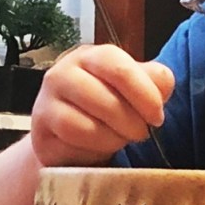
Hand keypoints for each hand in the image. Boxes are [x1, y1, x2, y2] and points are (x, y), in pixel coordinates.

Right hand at [29, 44, 174, 166]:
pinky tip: (100, 147)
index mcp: (93, 56)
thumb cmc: (109, 107)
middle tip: (140, 133)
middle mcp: (64, 72)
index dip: (144, 95)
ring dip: (113, 138)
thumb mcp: (137, 90)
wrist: (74, 136)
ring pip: (86, 124)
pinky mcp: (40, 131)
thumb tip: (163, 82)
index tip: (157, 117)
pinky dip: (94, 148)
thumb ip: (155, 81)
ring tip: (121, 139)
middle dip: (131, 122)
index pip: (119, 68)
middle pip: (104, 99)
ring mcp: (46, 101)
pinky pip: (72, 143)